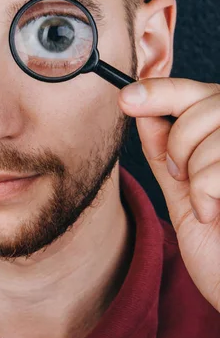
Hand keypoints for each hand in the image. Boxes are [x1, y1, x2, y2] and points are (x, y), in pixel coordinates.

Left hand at [118, 78, 219, 311]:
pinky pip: (215, 171)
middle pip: (202, 105)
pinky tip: (214, 214)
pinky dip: (203, 195)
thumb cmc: (219, 248)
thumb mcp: (182, 193)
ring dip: (192, 174)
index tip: (126, 99)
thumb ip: (165, 152)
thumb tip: (144, 113)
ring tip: (204, 201)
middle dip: (177, 142)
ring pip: (209, 137)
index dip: (159, 90)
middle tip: (181, 175)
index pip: (196, 92)